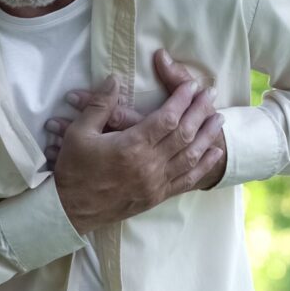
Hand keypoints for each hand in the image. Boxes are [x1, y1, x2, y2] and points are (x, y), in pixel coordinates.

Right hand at [45, 50, 226, 189]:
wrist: (70, 210)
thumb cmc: (73, 170)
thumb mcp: (78, 133)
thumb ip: (99, 105)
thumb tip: (114, 80)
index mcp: (131, 146)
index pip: (167, 118)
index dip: (182, 100)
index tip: (191, 86)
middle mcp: (149, 164)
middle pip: (184, 133)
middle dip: (200, 111)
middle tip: (211, 94)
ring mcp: (155, 182)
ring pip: (190, 155)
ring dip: (207, 135)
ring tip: (219, 118)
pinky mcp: (156, 196)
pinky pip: (186, 180)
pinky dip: (203, 166)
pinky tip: (213, 153)